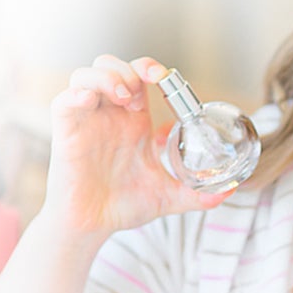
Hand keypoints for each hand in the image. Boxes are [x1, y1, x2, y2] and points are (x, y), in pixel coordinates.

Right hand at [44, 55, 232, 240]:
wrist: (93, 227)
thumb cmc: (124, 205)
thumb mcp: (167, 196)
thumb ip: (196, 193)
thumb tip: (229, 192)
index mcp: (131, 119)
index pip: (137, 75)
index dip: (148, 67)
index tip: (162, 77)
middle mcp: (107, 113)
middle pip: (109, 65)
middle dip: (126, 68)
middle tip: (139, 90)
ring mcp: (85, 120)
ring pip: (85, 75)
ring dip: (104, 77)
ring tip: (122, 96)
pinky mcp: (65, 131)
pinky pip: (64, 100)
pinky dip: (77, 94)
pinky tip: (90, 102)